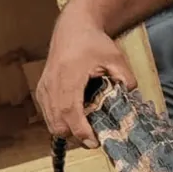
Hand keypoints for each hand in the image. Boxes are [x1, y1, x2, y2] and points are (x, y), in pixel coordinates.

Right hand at [36, 12, 136, 148]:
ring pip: (51, 121)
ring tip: (88, 129)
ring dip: (68, 130)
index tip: (94, 143)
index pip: (70, 110)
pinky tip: (77, 119)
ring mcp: (44, 88)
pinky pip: (48, 114)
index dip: (80, 130)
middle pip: (57, 122)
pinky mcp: (42, 90)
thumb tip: (130, 96)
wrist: (73, 28)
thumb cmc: (94, 43)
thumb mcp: (116, 57)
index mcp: (68, 76)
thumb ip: (125, 78)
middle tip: (95, 138)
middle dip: (75, 136)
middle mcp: (51, 84)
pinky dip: (61, 122)